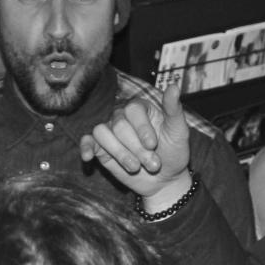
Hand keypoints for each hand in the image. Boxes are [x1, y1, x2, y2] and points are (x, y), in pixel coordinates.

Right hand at [80, 84, 193, 209]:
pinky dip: (85, 147)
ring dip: (119, 153)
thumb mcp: (179, 131)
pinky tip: (88, 157)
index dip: (141, 128)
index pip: (132, 110)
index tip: (153, 145)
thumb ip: (174, 109)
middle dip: (136, 149)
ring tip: (135, 167)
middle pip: (119, 126)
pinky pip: (87, 141)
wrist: (165, 178)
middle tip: (153, 164)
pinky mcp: (101, 148)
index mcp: (141, 108)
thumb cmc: (173, 152)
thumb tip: (174, 85)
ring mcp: (110, 132)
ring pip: (102, 133)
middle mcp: (122, 117)